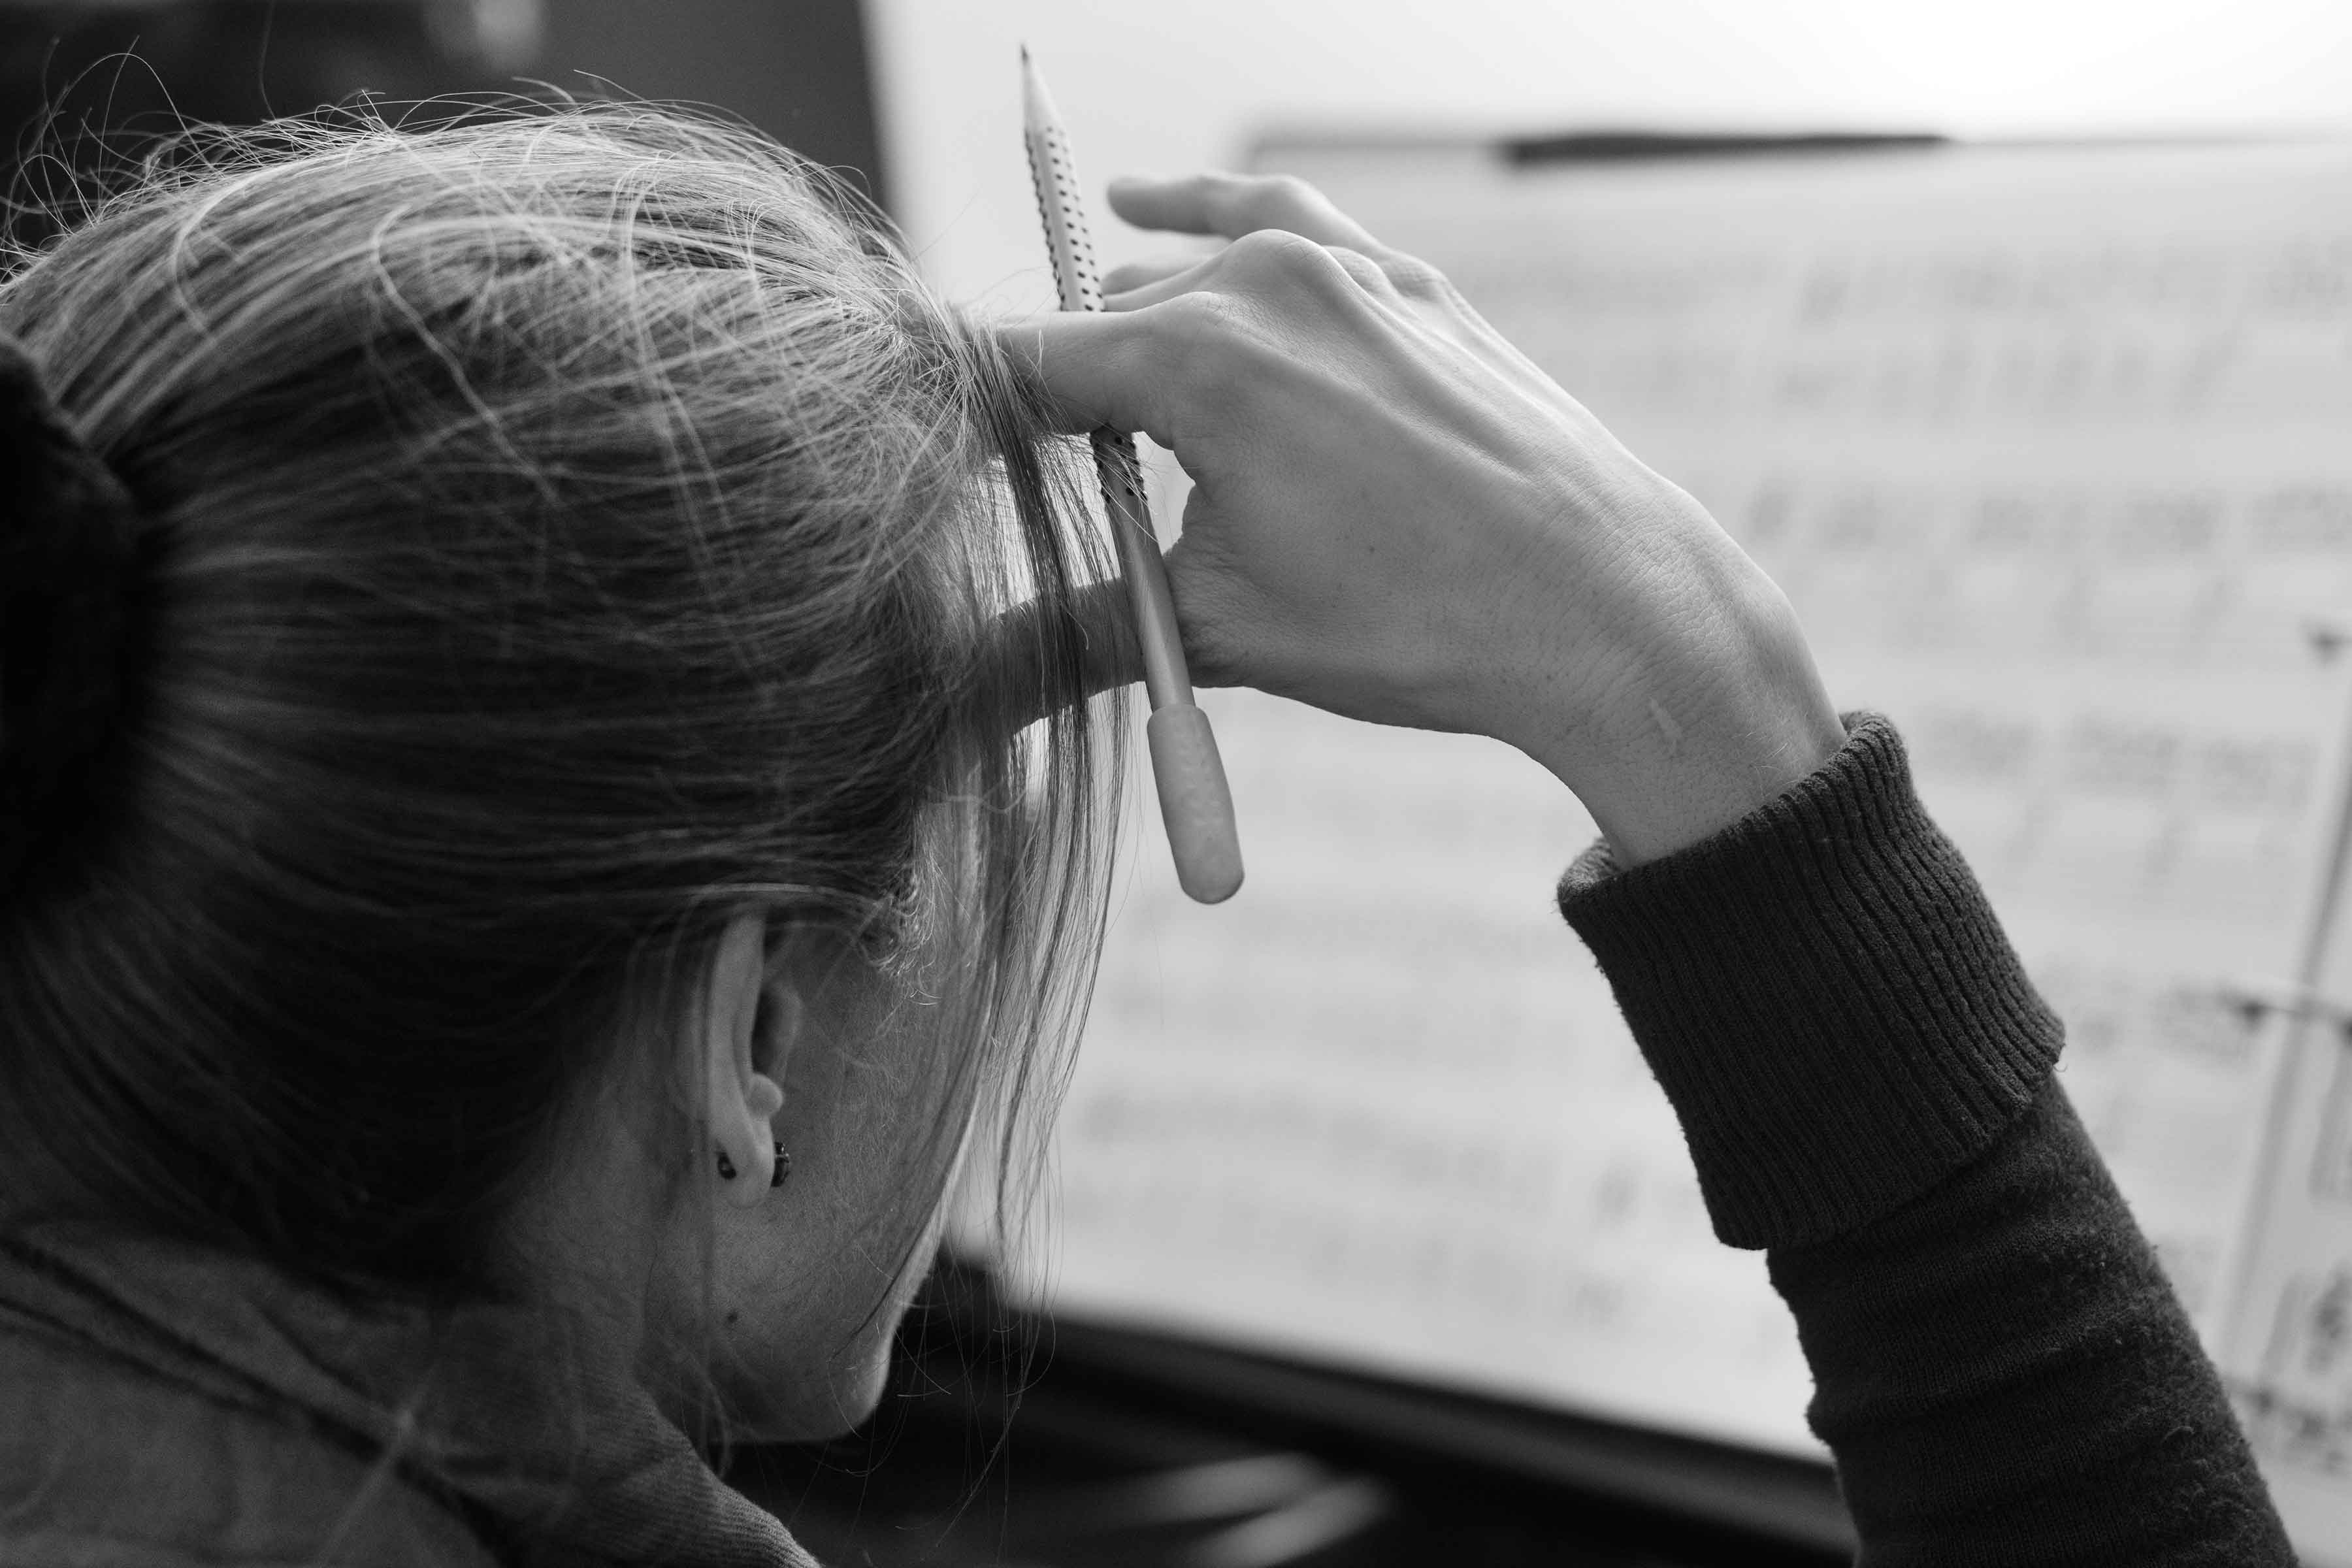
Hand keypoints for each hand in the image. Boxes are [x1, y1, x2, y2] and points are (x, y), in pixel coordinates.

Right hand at [1003, 172, 1844, 864]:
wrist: (1600, 608)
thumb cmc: (1415, 623)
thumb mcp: (1223, 629)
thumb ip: (1078, 630)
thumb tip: (961, 683)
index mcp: (1194, 361)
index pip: (1021, 367)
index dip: (967, 419)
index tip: (931, 459)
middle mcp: (1259, 286)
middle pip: (1098, 325)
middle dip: (1064, 410)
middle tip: (1064, 509)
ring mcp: (1341, 269)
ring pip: (1183, 278)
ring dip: (1137, 340)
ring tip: (1123, 430)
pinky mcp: (1403, 280)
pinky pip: (1277, 221)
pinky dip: (1206, 215)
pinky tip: (1149, 205)